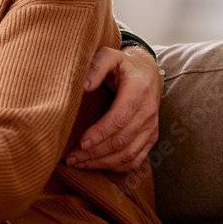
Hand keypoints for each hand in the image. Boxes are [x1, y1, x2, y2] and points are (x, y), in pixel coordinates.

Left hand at [65, 46, 161, 171]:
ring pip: (128, 154)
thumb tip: (83, 87)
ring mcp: (151, 127)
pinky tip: (97, 165)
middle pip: (121, 141)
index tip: (80, 143)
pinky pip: (136, 159)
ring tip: (79, 164)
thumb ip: (95, 67)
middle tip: (71, 157)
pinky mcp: (151, 137)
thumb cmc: (121, 65)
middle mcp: (148, 111)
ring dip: (102, 163)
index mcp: (138, 91)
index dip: (100, 133)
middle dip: (95, 152)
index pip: (119, 118)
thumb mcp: (108, 56)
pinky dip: (117, 167)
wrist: (147, 72)